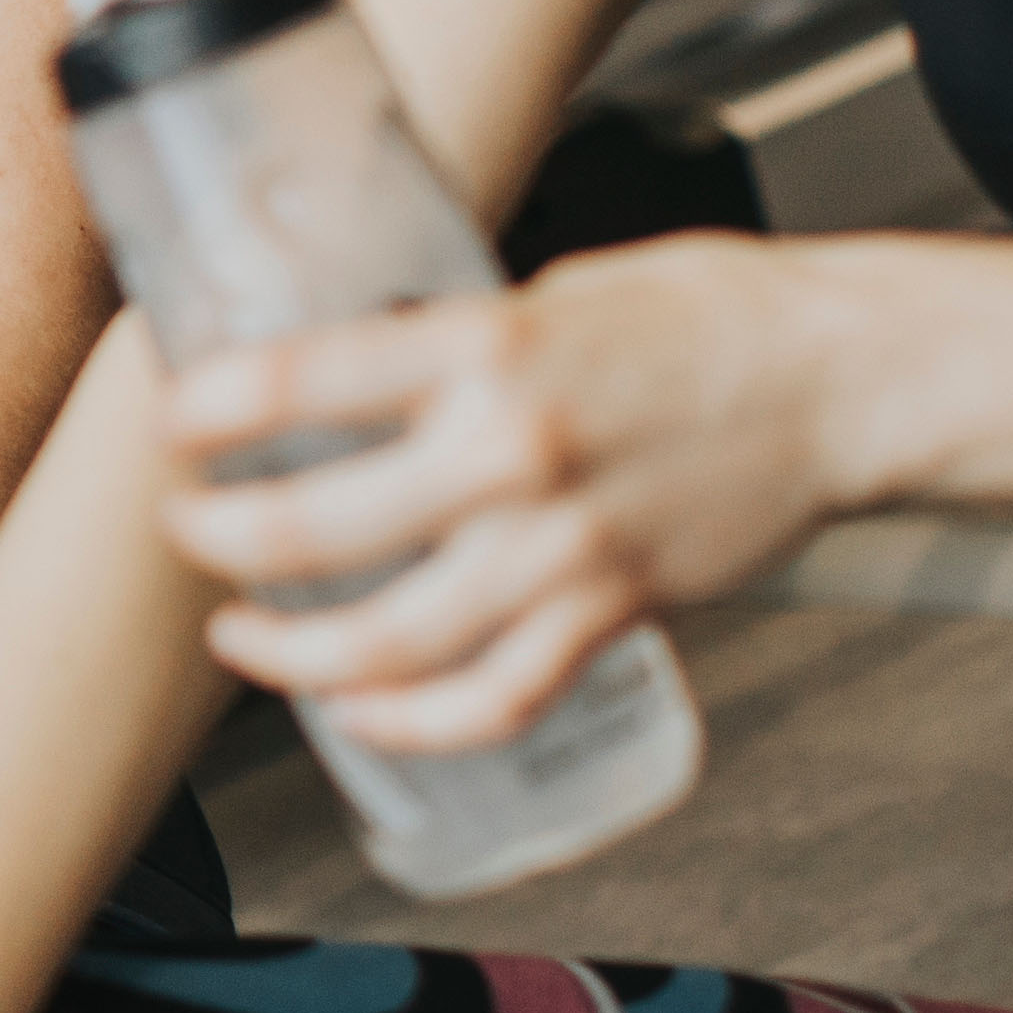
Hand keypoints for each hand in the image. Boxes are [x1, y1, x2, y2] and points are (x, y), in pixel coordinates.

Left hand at [155, 228, 838, 756]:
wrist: (842, 378)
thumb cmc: (704, 315)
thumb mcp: (555, 289)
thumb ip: (454, 341)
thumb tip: (356, 371)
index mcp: (487, 346)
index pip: (299, 380)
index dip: (208, 411)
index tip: (170, 424)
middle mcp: (512, 452)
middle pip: (311, 530)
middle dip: (219, 539)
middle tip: (186, 529)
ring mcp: (563, 548)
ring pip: (387, 642)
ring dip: (291, 652)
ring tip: (240, 637)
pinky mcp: (612, 611)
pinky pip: (492, 699)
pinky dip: (412, 723)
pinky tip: (359, 712)